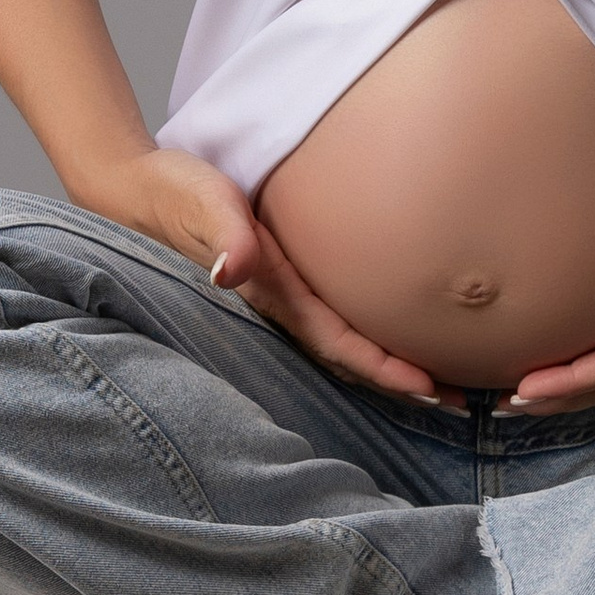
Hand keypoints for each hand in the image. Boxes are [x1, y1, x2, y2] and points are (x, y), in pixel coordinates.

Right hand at [82, 145, 453, 404]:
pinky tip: (391, 338)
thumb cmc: (172, 189)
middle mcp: (278, 304)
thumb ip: (221, 231)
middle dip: (400, 382)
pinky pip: (331, 321)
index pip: (337, 342)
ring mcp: (278, 296)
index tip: (428, 386)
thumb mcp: (199, 201)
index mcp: (270, 291)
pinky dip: (366, 340)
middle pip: (348, 357)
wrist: (135, 189)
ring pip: (342, 345)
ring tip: (440, 387)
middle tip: (459, 405)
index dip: (382, 367)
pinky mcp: (278, 280)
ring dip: (388, 368)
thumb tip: (233, 269)